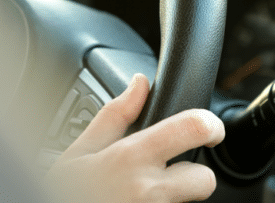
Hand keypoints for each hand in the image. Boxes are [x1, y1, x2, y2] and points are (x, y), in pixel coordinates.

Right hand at [46, 74, 224, 202]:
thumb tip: (139, 83)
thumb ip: (115, 115)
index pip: (193, 128)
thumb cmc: (63, 195)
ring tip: (139, 196)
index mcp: (131, 157)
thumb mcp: (79, 152)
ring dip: (174, 198)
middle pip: (205, 180)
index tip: (211, 128)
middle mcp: (148, 190)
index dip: (211, 125)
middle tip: (169, 176)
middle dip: (193, 176)